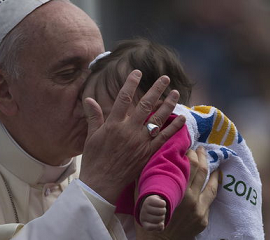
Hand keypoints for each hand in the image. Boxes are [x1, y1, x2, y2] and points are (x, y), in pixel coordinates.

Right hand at [80, 70, 184, 203]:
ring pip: (158, 118)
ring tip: (175, 92)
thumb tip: (89, 99)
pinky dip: (173, 127)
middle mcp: (129, 130)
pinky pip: (163, 137)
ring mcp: (140, 141)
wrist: (101, 183)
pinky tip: (181, 118)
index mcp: (113, 124)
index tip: (137, 72)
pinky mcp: (148, 152)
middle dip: (156, 89)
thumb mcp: (91, 136)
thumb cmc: (93, 160)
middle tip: (165, 78)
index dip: (131, 83)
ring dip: (168, 104)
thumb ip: (93, 116)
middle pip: (145, 105)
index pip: (124, 98)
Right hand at [138, 147, 219, 239]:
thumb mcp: (142, 197)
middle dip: (203, 158)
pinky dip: (211, 190)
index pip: (190, 166)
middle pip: (202, 172)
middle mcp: (192, 199)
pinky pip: (209, 201)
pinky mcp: (203, 219)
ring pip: (211, 186)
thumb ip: (145, 179)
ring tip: (215, 164)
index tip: (188, 148)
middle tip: (201, 149)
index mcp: (178, 191)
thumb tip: (147, 160)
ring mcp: (200, 210)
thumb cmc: (148, 220)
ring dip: (214, 173)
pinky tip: (212, 184)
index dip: (191, 155)